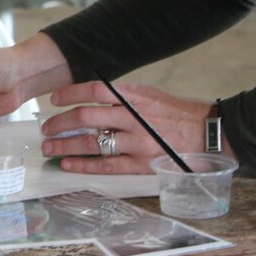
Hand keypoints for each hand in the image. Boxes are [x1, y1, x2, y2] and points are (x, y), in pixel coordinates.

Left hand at [40, 81, 222, 173]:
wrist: (209, 133)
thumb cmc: (177, 113)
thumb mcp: (150, 95)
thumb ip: (122, 97)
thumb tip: (89, 99)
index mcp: (135, 96)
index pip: (95, 90)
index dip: (70, 93)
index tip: (54, 98)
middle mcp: (134, 118)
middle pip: (87, 117)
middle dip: (61, 123)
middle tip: (46, 128)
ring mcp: (138, 142)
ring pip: (92, 142)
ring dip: (66, 145)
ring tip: (49, 147)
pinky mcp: (142, 163)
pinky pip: (107, 165)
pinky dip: (84, 164)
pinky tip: (68, 164)